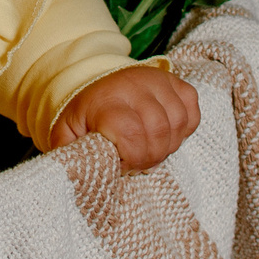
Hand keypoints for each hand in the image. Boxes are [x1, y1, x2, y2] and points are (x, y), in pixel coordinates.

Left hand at [49, 66, 200, 171]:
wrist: (95, 81)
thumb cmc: (85, 114)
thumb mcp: (66, 133)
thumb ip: (67, 154)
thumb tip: (73, 177)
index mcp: (107, 101)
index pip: (132, 135)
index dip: (132, 158)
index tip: (122, 164)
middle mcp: (134, 86)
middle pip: (158, 132)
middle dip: (150, 157)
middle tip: (137, 163)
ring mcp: (157, 81)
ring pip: (178, 123)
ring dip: (168, 146)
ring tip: (150, 150)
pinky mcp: (174, 82)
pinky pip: (191, 110)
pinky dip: (184, 129)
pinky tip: (166, 135)